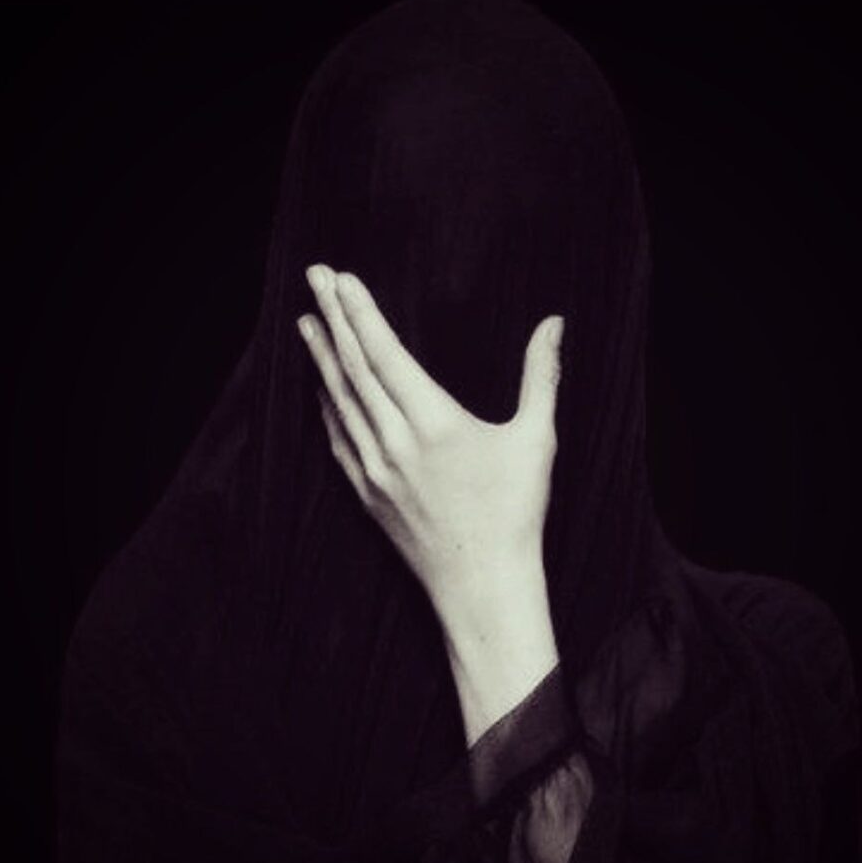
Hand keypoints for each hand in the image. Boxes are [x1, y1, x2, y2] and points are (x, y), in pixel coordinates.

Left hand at [298, 263, 563, 741]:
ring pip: (339, 402)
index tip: (341, 279)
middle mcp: (395, 442)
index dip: (361, 312)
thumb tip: (554, 324)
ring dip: (322, 359)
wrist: (482, 585)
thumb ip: (541, 375)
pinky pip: (337, 441)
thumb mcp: (536, 439)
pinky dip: (325, 408)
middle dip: (332, 319)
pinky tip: (321, 390)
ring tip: (307, 324)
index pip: (386, 353)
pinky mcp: (367, 495)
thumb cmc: (515, 513)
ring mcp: (375, 470)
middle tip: (313, 278)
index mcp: (435, 422)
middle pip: (354, 368)